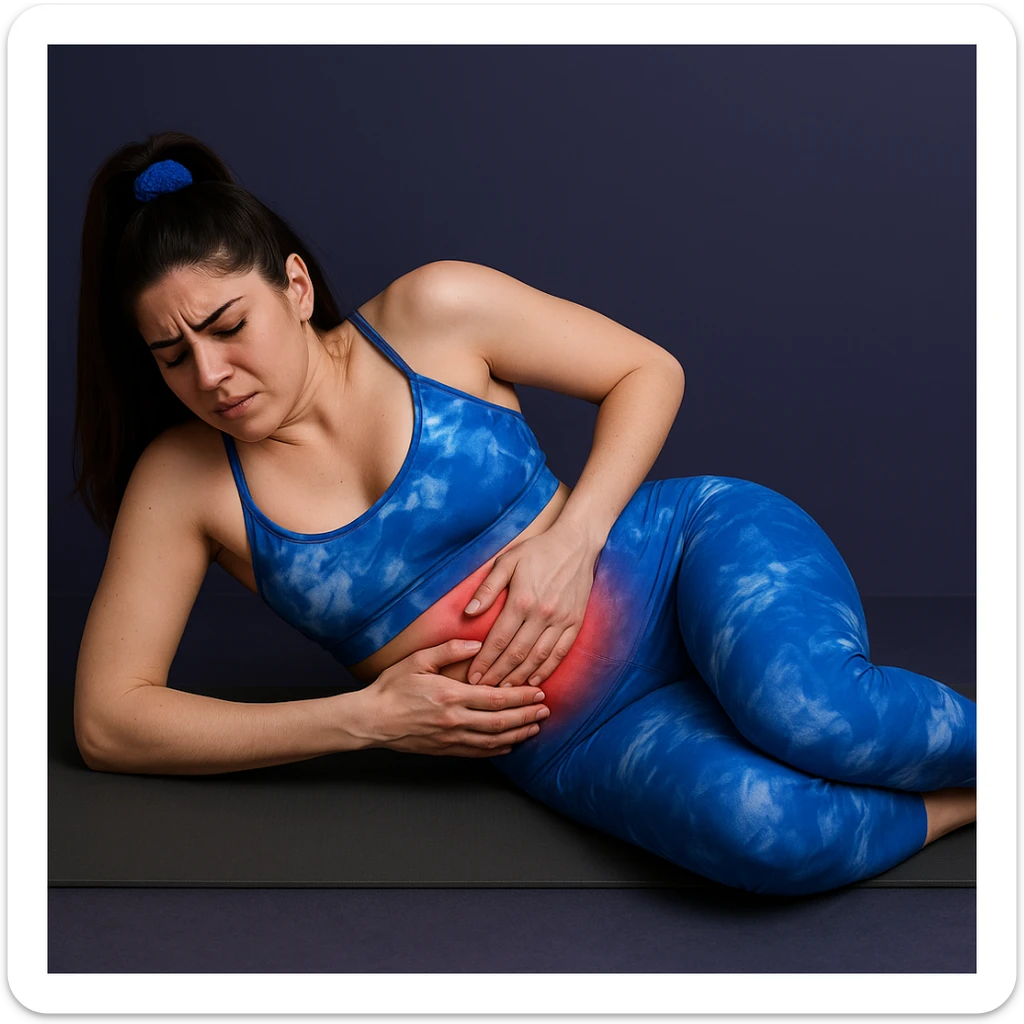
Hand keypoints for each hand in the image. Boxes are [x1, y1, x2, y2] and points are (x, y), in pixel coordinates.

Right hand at [361, 638, 549, 756]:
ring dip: (517, 734)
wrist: (371, 720)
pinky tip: (509, 745)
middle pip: (501, 721)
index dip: (520, 696)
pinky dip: (497, 749)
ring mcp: (450, 738)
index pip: (496, 698)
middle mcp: (454, 720)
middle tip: (545, 710)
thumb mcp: (418, 660)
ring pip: (492, 740)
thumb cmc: (392, 687)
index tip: (537, 692)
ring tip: (535, 728)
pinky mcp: (444, 749)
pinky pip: (477, 753)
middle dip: (527, 716)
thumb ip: (449, 650)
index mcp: (451, 695)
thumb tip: (476, 643)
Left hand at [463, 522, 598, 687]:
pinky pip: (560, 653)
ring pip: (538, 658)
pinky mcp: (575, 622)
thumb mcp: (507, 561)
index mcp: (522, 600)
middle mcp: (542, 614)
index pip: (499, 639)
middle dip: (498, 675)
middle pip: (516, 654)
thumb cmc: (537, 550)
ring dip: (520, 677)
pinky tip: (534, 681)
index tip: (472, 677)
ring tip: (505, 690)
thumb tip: (468, 613)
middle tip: (483, 690)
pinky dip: (546, 670)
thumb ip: (487, 588)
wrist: (576, 544)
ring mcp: (561, 620)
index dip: (484, 661)